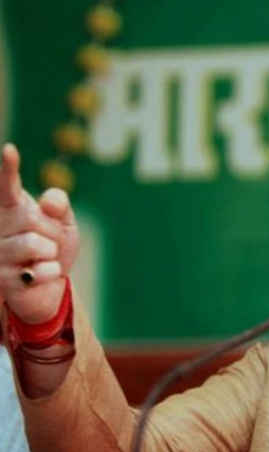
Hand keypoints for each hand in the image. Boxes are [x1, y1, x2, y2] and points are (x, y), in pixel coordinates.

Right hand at [0, 144, 78, 323]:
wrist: (49, 286)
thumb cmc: (54, 248)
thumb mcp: (64, 224)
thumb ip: (60, 206)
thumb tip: (48, 200)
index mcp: (12, 208)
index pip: (7, 186)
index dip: (9, 168)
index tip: (10, 149)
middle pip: (35, 219)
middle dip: (52, 233)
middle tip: (47, 244)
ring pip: (37, 245)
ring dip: (50, 254)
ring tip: (41, 260)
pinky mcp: (1, 278)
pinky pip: (43, 269)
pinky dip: (51, 272)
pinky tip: (39, 275)